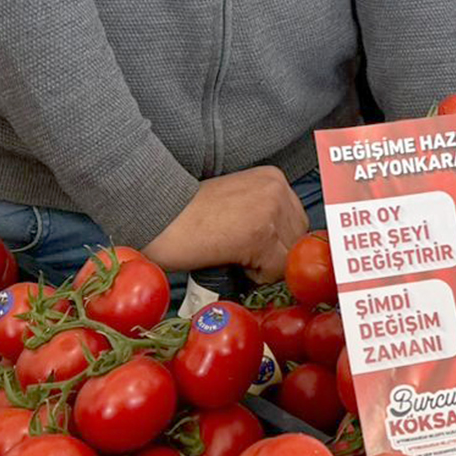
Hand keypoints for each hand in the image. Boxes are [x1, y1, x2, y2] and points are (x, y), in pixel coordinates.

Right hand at [141, 165, 308, 281]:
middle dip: (273, 255)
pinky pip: (274, 271)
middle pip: (298, 239)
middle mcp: (277, 189)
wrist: (158, 214)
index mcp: (273, 178)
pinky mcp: (261, 236)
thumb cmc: (190, 215)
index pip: (297, 222)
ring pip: (289, 257)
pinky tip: (229, 260)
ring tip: (232, 255)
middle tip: (239, 254)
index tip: (252, 247)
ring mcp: (271, 211)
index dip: (276, 242)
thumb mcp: (239, 202)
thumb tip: (287, 249)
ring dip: (264, 267)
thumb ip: (265, 215)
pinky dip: (254, 277)